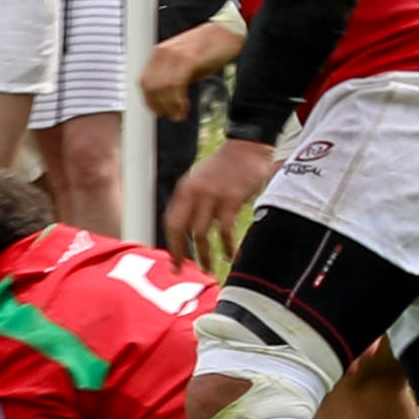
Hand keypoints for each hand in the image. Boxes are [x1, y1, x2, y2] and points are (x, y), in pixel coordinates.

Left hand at [141, 22, 243, 119]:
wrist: (228, 32)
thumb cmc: (209, 48)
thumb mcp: (186, 63)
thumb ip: (174, 76)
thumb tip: (167, 99)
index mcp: (160, 53)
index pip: (144, 81)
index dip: (148, 100)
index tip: (157, 111)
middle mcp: (164, 52)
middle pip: (150, 86)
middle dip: (159, 106)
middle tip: (171, 115)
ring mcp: (175, 54)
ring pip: (163, 88)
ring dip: (170, 106)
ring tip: (179, 115)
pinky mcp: (189, 58)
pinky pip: (176, 85)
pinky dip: (178, 101)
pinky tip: (184, 107)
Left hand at [164, 138, 271, 271]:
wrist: (246, 148)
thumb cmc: (224, 168)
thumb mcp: (200, 181)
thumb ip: (193, 203)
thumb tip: (188, 233)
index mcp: (184, 189)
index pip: (171, 222)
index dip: (172, 245)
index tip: (174, 264)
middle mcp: (194, 193)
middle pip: (181, 230)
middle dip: (181, 253)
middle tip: (185, 271)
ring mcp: (212, 196)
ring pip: (201, 234)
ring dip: (205, 255)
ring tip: (209, 269)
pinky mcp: (231, 199)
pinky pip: (225, 230)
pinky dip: (228, 246)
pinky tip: (231, 256)